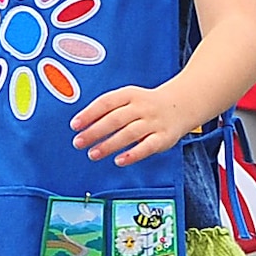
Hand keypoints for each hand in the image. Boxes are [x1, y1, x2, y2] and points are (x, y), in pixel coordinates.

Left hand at [71, 83, 198, 166]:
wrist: (181, 105)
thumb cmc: (146, 105)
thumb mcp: (128, 99)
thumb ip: (107, 109)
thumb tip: (82, 124)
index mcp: (130, 95)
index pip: (106, 103)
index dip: (89, 114)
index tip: (74, 125)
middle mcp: (142, 107)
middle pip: (115, 119)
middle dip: (95, 132)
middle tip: (78, 142)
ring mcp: (153, 122)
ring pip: (129, 134)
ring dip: (109, 145)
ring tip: (93, 154)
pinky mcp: (163, 137)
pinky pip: (147, 147)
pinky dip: (133, 154)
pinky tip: (119, 160)